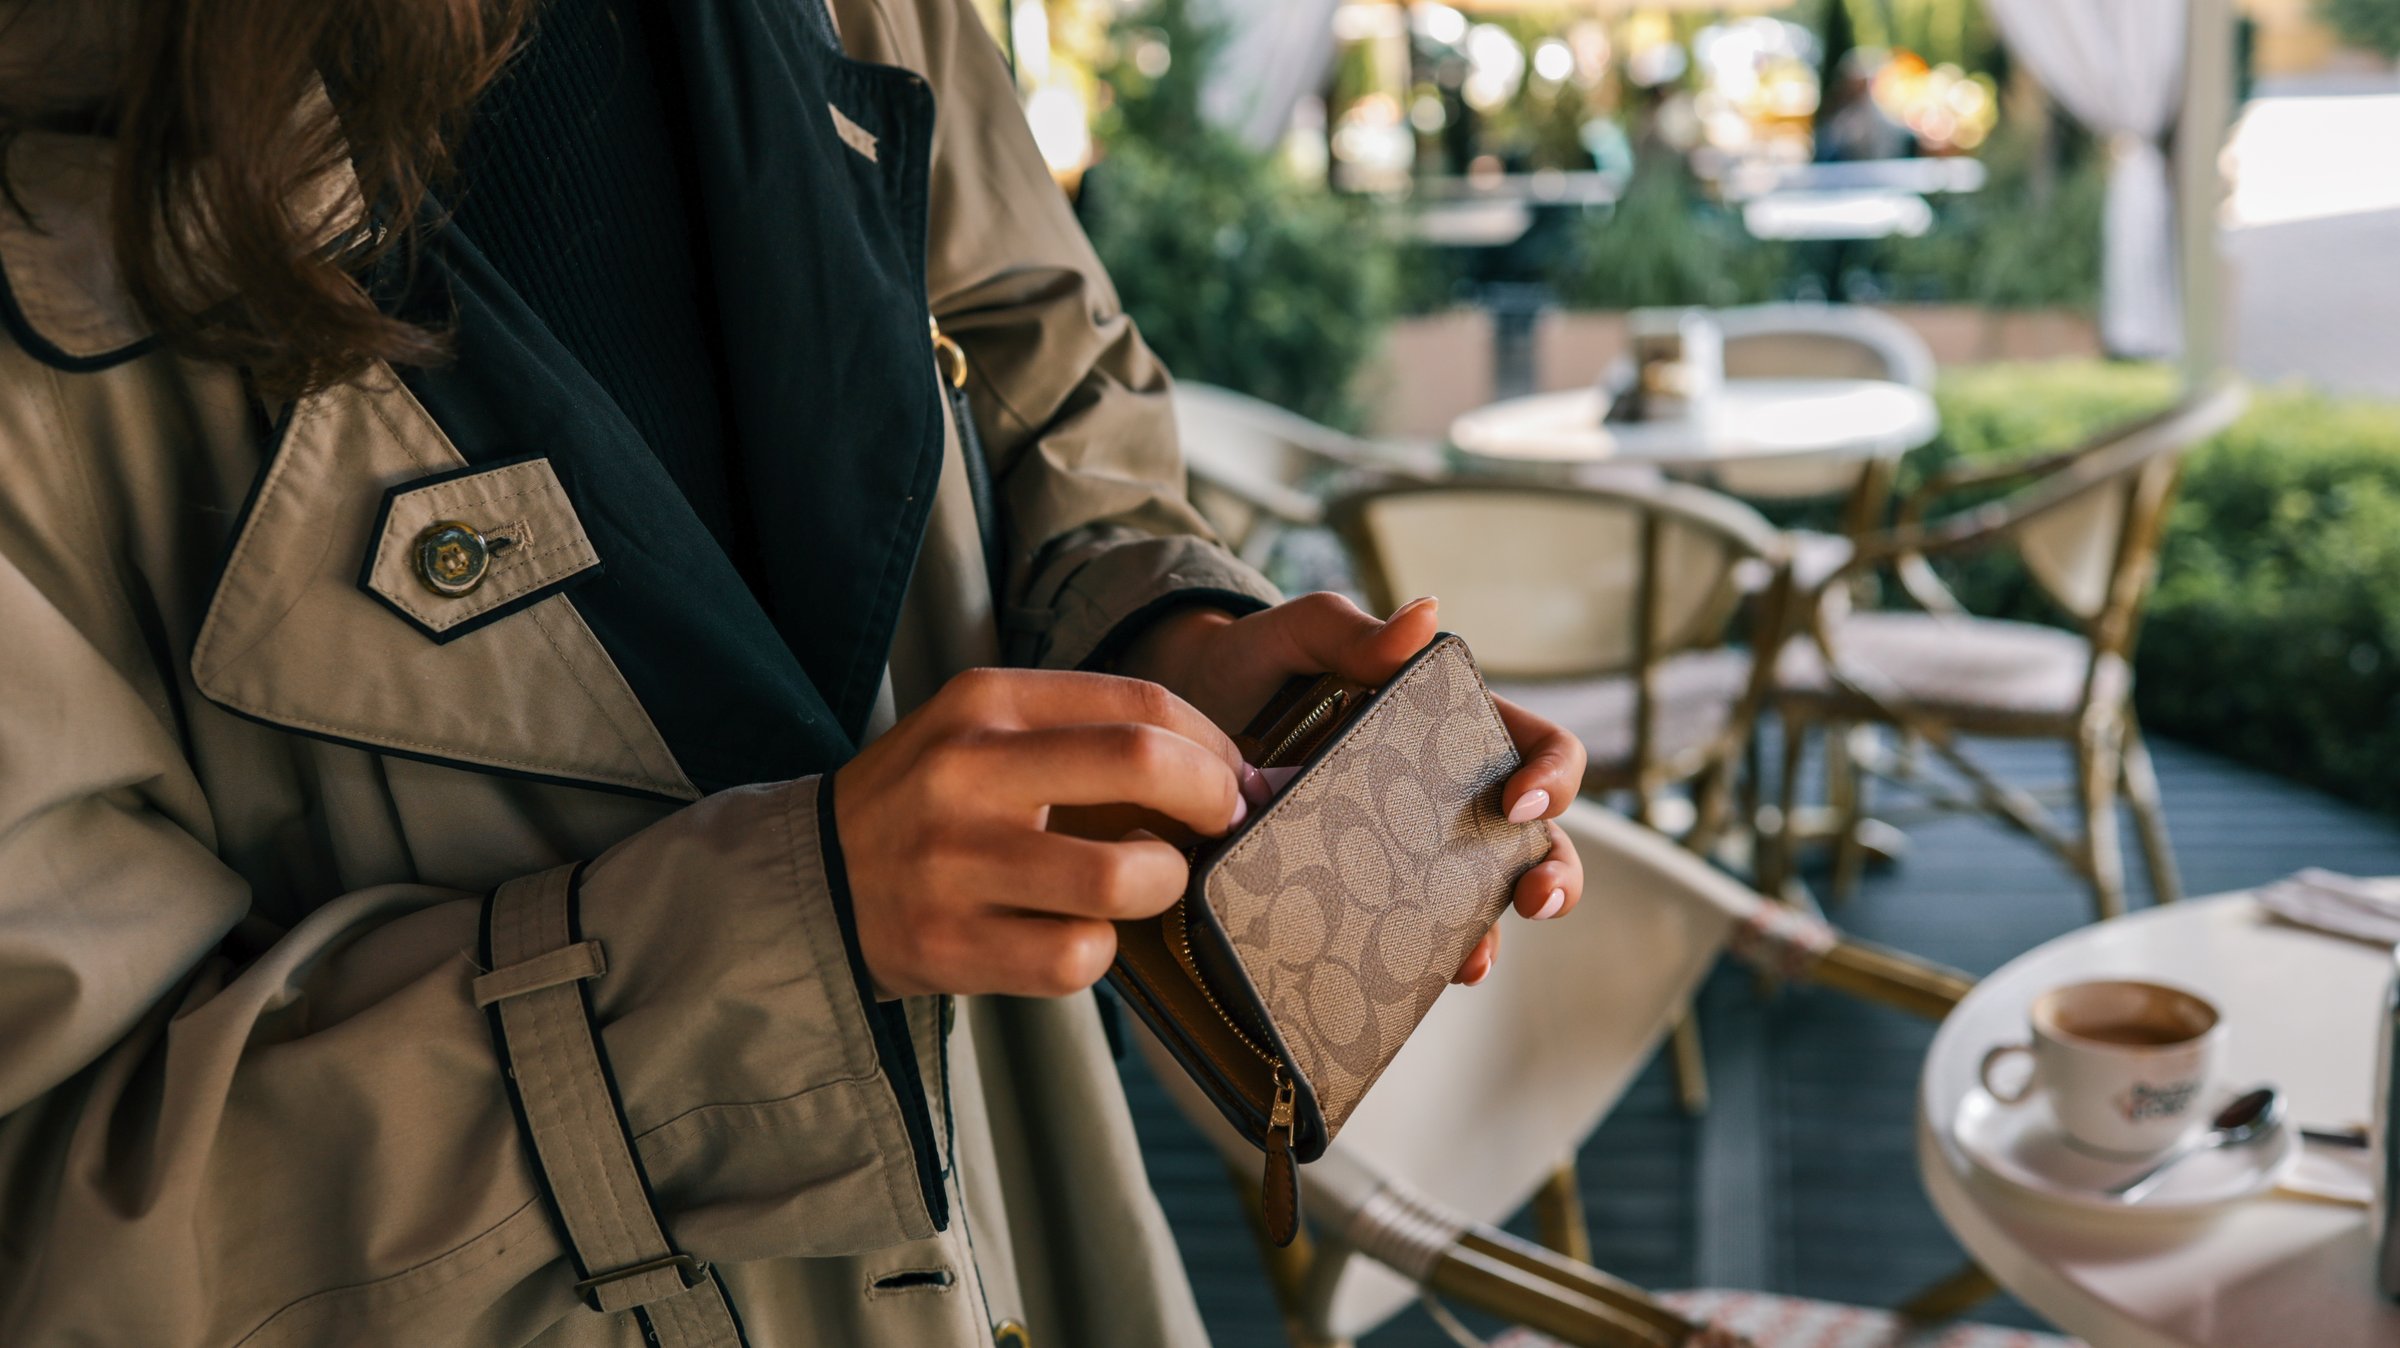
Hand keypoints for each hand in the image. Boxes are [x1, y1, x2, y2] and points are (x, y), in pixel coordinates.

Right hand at [833, 668, 1245, 998]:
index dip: (1215, 746)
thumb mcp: (986, 732)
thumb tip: (1232, 771)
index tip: (1237, 778)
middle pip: (1142, 764)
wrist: (813, 878)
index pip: (1143, 704)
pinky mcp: (949, 945)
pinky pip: (1077, 958)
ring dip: (1162, 883)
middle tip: (1222, 824)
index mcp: (987, 702)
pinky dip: (1099, 953)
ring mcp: (955, 863)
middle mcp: (968, 771)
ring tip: (1146, 881)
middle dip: (1214, 799)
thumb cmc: (932, 804)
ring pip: (1121, 877)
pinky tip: (1077, 937)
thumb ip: (1089, 734)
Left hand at [1117, 593, 1587, 984]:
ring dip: (1493, 935)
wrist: (1171, 726)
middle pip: (1534, 839)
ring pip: (1478, 900)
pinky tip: (1414, 981)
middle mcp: (1443, 794)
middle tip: (1537, 898)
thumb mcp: (1298, 635)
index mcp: (1452, 726)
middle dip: (1554, 873)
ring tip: (1473, 963)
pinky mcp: (1357, 894)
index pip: (1537, 746)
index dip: (1553, 774)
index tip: (1518, 799)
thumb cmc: (1250, 663)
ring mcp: (1404, 850)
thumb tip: (1424, 614)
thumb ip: (1353, 630)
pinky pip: (1405, 934)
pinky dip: (1419, 961)